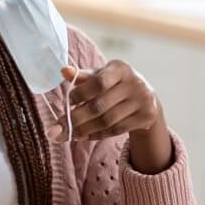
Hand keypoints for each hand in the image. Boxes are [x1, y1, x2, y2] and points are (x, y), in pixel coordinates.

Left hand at [46, 62, 173, 173]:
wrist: (147, 98)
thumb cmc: (116, 84)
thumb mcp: (102, 76)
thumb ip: (83, 77)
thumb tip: (63, 71)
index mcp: (120, 68)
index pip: (98, 83)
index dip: (80, 94)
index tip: (67, 103)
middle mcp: (134, 83)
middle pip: (100, 106)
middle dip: (75, 119)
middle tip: (56, 129)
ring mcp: (143, 100)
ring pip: (107, 121)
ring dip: (84, 130)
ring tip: (68, 134)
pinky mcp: (146, 116)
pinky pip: (116, 130)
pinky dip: (97, 135)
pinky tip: (84, 136)